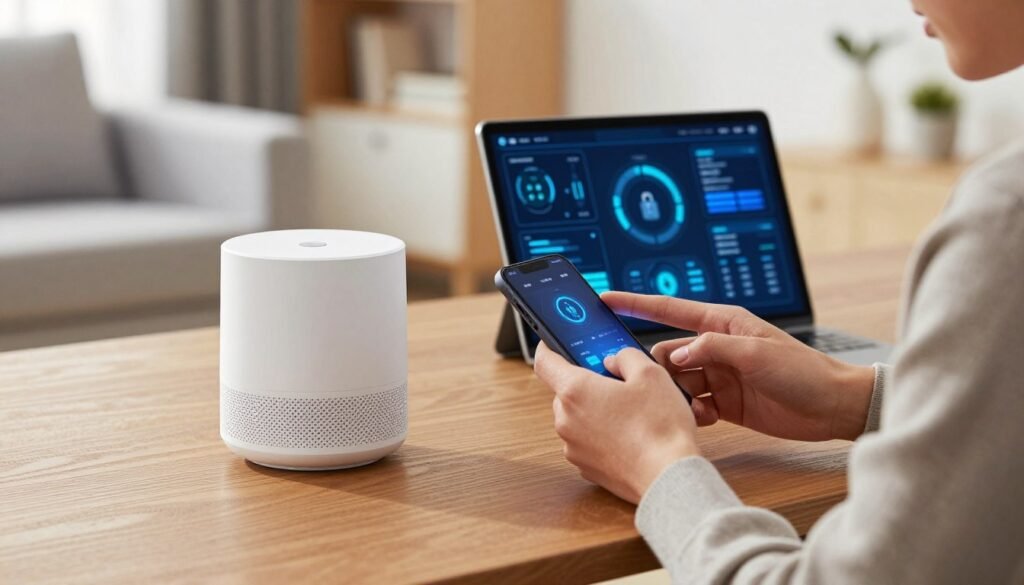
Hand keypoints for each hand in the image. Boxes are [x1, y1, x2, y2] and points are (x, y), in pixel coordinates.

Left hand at [535, 342, 698, 503]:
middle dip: (587, 384)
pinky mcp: (585, 467)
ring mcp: (573, 447)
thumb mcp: (651, 373)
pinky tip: (629, 436)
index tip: (550, 344)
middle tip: (616, 383)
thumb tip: (614, 360)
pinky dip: (601, 435)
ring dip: (595, 411)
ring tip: (630, 413)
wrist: (668, 477)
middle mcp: (566, 420)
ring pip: (577, 418)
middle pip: (565, 392)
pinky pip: (587, 441)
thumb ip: (625, 357)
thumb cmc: (660, 427)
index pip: (544, 362)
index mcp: (575, 391)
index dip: (546, 348)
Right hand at [602, 292, 875, 441]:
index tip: (605, 300)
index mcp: (722, 324)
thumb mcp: (757, 354)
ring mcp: (718, 376)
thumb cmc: (804, 372)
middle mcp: (715, 347)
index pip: (669, 310)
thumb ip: (713, 349)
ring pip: (676, 382)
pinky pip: (692, 405)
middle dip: (659, 370)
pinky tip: (706, 418)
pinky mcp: (723, 402)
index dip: (635, 304)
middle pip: (666, 354)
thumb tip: (676, 352)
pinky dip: (692, 413)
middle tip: (663, 386)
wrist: (832, 408)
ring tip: (695, 406)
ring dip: (677, 396)